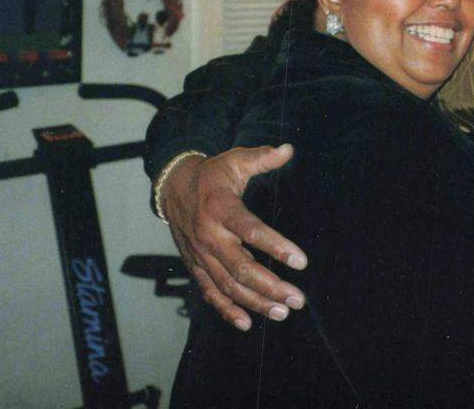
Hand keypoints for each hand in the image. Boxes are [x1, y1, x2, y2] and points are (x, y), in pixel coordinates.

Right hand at [160, 144, 307, 329]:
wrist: (172, 188)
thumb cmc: (212, 175)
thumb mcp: (235, 160)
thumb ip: (262, 157)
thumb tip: (288, 149)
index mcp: (220, 209)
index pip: (250, 230)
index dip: (276, 246)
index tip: (301, 261)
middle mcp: (209, 236)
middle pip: (240, 268)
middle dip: (271, 286)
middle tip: (297, 298)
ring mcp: (200, 255)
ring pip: (228, 286)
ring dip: (255, 302)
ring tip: (282, 312)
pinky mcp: (195, 266)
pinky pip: (210, 293)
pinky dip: (227, 310)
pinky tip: (247, 323)